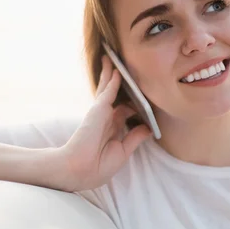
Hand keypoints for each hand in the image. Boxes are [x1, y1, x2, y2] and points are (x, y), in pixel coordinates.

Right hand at [57, 55, 151, 191]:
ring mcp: (102, 112)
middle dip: (120, 82)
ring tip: (113, 58)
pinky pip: (109, 90)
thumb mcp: (124, 151)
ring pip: (109, 87)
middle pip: (116, 95)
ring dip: (111, 72)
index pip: (125, 111)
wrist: (81, 170)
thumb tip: (148, 127)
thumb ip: (135, 137)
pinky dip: (113, 78)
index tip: (142, 97)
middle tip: (124, 68)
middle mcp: (107, 118)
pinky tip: (116, 68)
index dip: (135, 103)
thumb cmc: (99, 166)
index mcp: (112, 129)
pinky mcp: (99, 109)